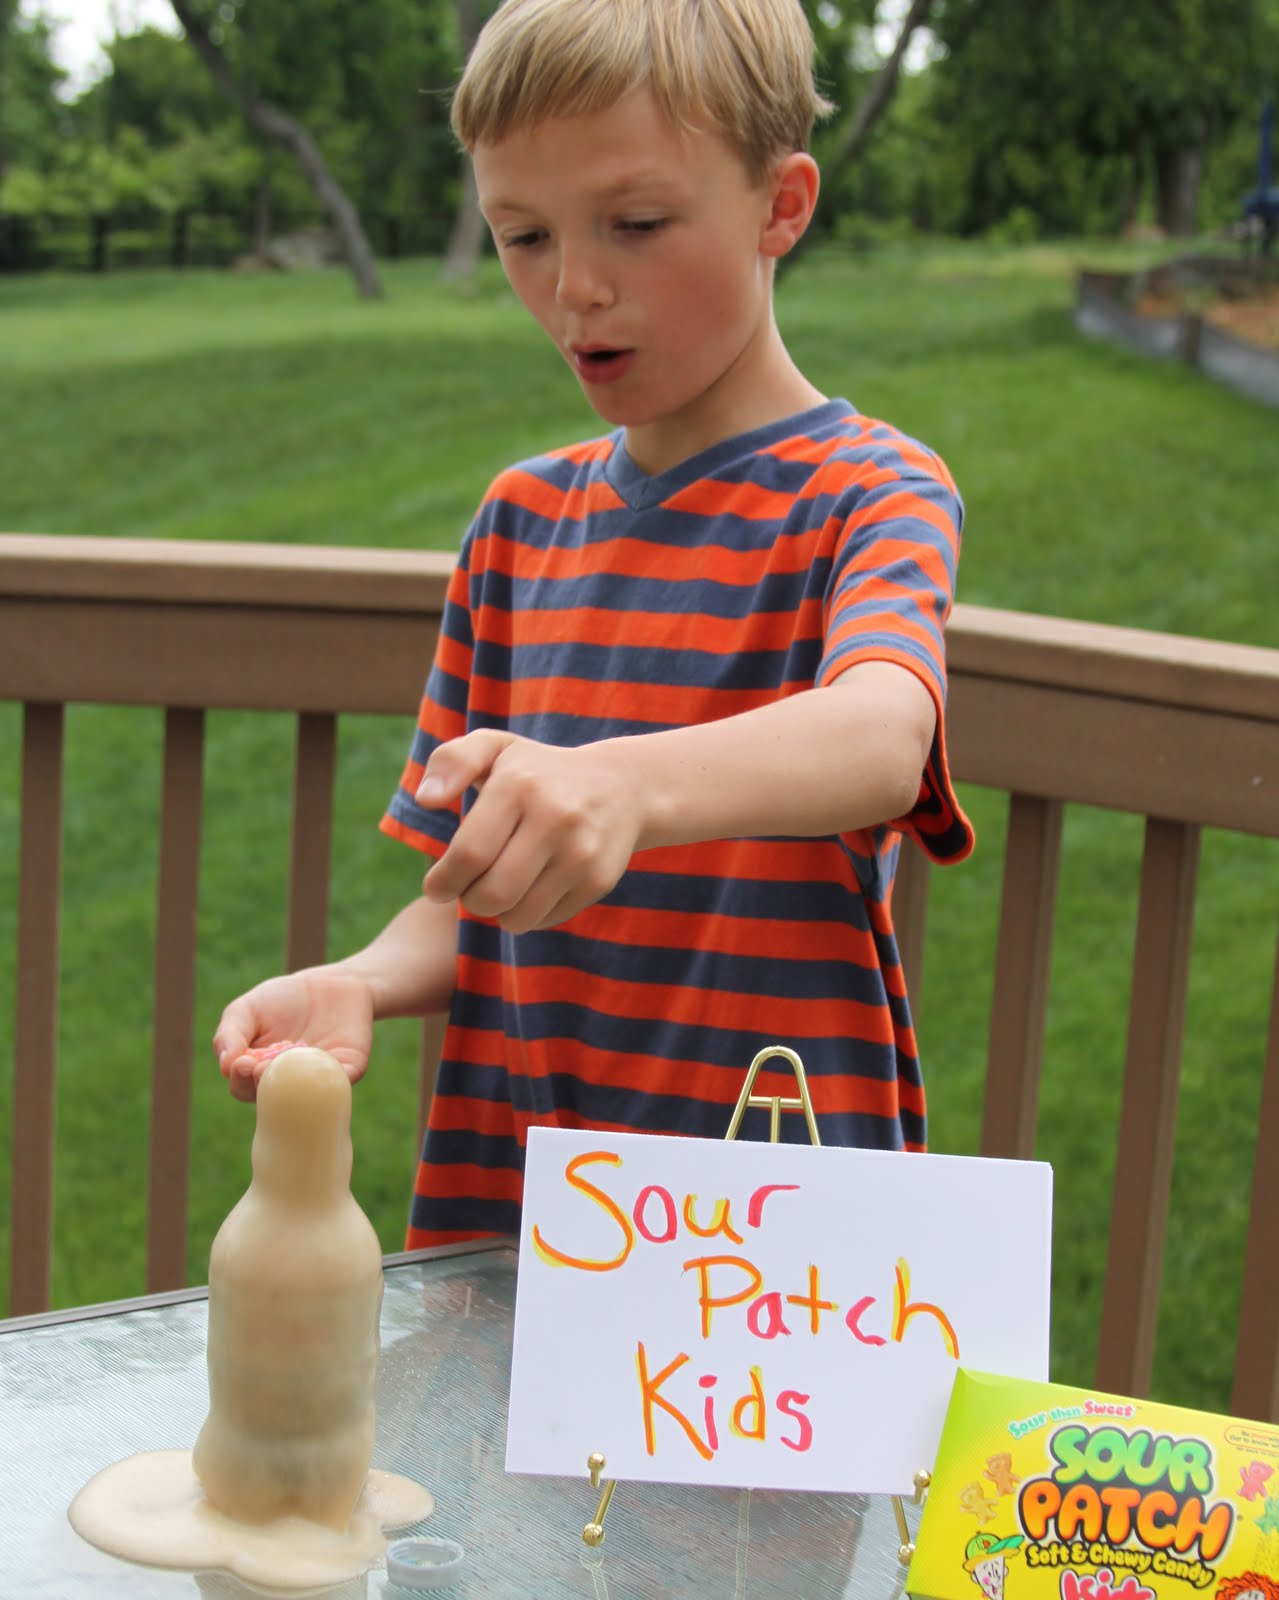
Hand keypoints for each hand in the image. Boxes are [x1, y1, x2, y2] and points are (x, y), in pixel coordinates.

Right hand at [213, 970, 374, 1102]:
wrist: (330, 984)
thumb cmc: (282, 1000)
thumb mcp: (247, 1010)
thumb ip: (230, 1033)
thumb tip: (225, 1065)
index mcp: (259, 1074)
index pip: (243, 1088)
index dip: (240, 1079)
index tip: (243, 1062)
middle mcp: (288, 1085)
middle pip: (271, 1102)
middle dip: (263, 1087)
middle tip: (261, 1067)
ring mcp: (317, 1079)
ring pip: (306, 1098)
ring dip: (295, 1087)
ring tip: (286, 1064)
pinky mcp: (348, 1070)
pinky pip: (341, 1084)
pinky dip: (332, 1078)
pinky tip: (323, 1063)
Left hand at [416, 731, 643, 931]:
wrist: (622, 786)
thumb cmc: (538, 771)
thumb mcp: (495, 748)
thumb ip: (451, 762)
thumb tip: (425, 799)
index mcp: (519, 784)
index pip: (469, 854)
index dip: (443, 881)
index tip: (436, 887)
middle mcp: (555, 818)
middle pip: (491, 894)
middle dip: (468, 900)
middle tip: (467, 890)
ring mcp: (581, 852)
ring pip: (518, 917)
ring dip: (497, 913)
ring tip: (497, 889)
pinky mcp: (599, 880)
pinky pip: (546, 920)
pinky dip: (528, 914)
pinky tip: (531, 888)